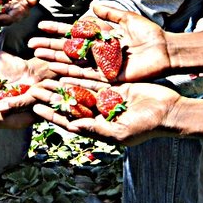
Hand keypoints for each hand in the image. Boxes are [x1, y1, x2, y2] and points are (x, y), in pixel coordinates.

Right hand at [30, 3, 172, 81]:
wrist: (165, 51)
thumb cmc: (150, 35)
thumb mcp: (128, 19)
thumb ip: (110, 14)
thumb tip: (93, 6)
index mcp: (101, 38)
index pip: (74, 33)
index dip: (57, 30)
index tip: (40, 26)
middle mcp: (97, 52)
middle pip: (68, 49)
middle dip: (49, 46)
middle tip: (30, 45)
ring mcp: (101, 65)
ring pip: (72, 62)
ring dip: (54, 59)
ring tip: (37, 56)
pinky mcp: (107, 76)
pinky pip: (86, 75)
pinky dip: (70, 72)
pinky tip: (56, 70)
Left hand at [31, 79, 178, 146]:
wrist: (167, 111)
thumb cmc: (146, 127)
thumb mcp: (120, 132)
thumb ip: (96, 129)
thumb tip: (73, 127)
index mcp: (97, 127)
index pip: (70, 121)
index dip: (53, 115)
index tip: (36, 108)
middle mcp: (98, 113)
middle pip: (69, 104)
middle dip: (52, 97)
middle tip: (34, 89)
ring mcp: (105, 99)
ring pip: (78, 90)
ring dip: (61, 85)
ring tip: (45, 78)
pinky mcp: (113, 87)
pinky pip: (92, 80)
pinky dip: (79, 75)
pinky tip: (65, 69)